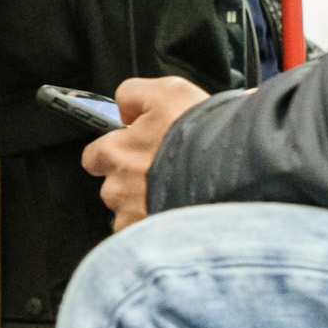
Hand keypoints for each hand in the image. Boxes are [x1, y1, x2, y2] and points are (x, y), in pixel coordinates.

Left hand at [79, 76, 210, 230]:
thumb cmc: (201, 132)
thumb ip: (133, 94)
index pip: (94, 156)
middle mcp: (116, 188)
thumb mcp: (168, 90)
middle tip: (162, 173)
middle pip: (113, 189)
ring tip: (176, 195)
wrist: (233, 174)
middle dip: (131, 183)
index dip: (114, 152)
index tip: (132, 151)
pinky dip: (161, 227)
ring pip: (130, 215)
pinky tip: (181, 214)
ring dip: (146, 207)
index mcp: (114, 153)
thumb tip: (124, 109)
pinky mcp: (154, 238)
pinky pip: (149, 236)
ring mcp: (133, 218)